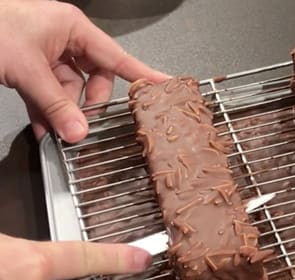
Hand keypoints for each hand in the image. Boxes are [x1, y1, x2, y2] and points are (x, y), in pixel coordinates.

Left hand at [0, 0, 168, 142]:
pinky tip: (42, 128)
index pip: (117, 57)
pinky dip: (47, 113)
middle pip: (95, 80)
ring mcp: (49, 55)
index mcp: (72, 28)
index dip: (142, 74)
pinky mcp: (34, 68)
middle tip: (81, 123)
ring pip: (71, 92)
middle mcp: (65, 40)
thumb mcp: (26, 68)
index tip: (164, 87)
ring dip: (63, 113)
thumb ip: (55, 104)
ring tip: (55, 131)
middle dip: (86, 104)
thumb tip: (78, 132)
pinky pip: (51, 95)